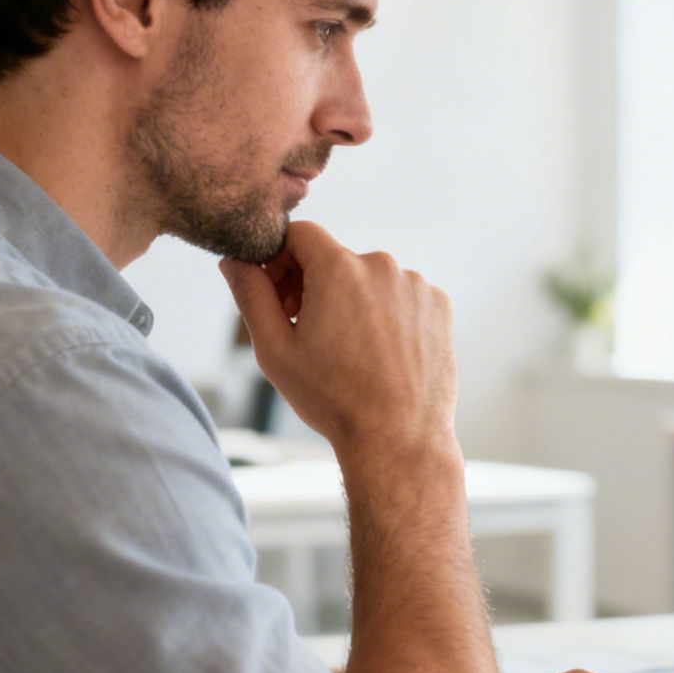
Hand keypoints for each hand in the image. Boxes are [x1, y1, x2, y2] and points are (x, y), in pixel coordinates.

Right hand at [220, 222, 457, 461]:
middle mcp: (381, 266)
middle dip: (315, 286)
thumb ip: (252, 296)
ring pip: (370, 279)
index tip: (280, 296)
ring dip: (353, 301)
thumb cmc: (334, 399)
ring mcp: (415, 284)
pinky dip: (387, 315)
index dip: (281, 260)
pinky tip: (379, 354)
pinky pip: (402, 296)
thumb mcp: (276, 350)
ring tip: (348, 350)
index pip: (300, 234)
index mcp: (338, 268)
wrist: (399, 438)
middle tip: (308, 331)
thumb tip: (235, 261)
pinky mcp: (438, 305)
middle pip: (336, 259)